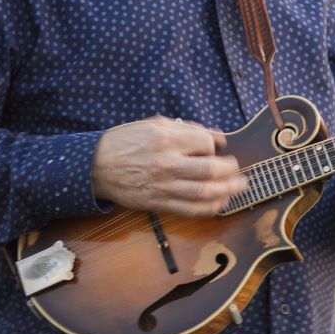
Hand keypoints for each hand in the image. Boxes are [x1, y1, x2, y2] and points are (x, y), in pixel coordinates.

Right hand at [90, 117, 248, 218]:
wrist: (95, 166)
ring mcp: (162, 185)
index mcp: (165, 138)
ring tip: (239, 187)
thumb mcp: (155, 123)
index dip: (217, 146)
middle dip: (231, 171)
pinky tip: (221, 202)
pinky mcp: (158, 203)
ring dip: (227, 191)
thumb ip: (188, 129)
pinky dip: (210, 207)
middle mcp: (165, 163)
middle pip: (210, 170)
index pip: (205, 143)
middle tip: (239, 170)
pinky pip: (190, 209)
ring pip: (204, 192)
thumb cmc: (126, 141)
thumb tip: (217, 137)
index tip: (219, 147)